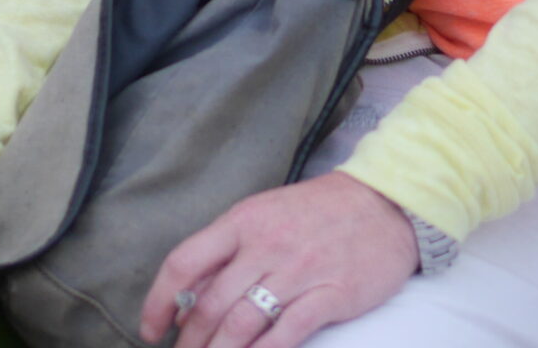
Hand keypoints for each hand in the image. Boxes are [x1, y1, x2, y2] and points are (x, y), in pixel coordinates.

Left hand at [142, 172, 418, 347]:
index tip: (153, 329)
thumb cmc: (318, 211)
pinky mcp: (331, 295)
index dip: (160, 301)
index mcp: (243, 221)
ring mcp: (299, 271)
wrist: (385, 202)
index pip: (185, 261)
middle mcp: (266, 245)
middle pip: (211, 303)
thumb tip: (190, 297)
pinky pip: (287, 333)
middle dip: (190, 342)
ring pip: (242, 324)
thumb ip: (229, 251)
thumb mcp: (265, 214)